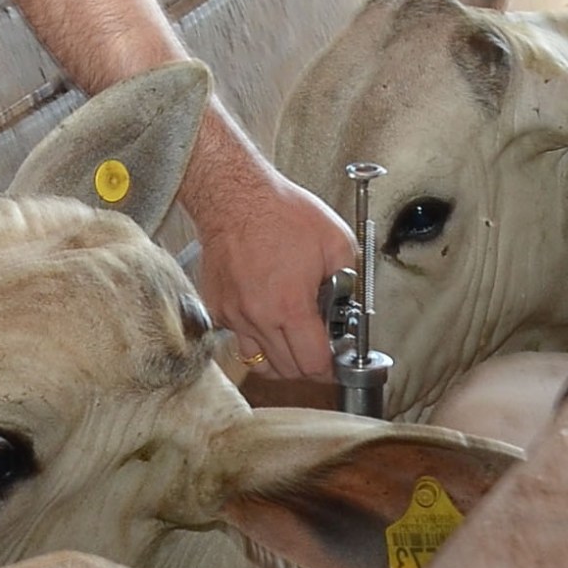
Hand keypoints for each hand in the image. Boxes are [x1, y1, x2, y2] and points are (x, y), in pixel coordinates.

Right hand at [193, 166, 355, 381]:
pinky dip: (257, 336)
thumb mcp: (336, 242)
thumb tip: (350, 310)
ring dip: (281, 359)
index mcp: (289, 304)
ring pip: (260, 362)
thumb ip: (349, 283)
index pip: (312, 363)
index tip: (336, 361)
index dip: (330, 368)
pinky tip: (269, 315)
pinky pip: (239, 338)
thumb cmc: (281, 213)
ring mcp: (233, 315)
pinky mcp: (218, 308)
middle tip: (320, 346)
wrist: (235, 196)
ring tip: (293, 338)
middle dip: (309, 364)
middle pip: (287, 370)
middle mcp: (257, 315)